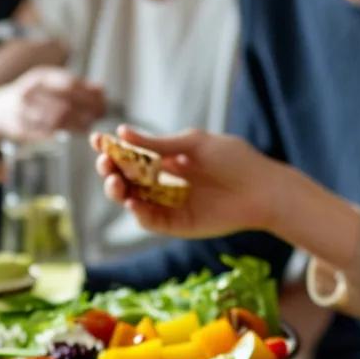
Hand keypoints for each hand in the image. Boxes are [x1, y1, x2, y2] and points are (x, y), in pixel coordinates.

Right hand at [0, 66, 105, 139]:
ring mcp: (23, 113)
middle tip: (100, 114)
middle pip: (65, 104)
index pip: (68, 84)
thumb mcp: (49, 84)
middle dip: (86, 110)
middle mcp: (29, 93)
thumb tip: (101, 89)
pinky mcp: (22, 130)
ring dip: (78, 124)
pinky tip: (78, 131)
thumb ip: (75, 86)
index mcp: (38, 78)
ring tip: (90, 124)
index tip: (103, 100)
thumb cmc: (31, 97)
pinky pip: (47, 133)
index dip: (89, 94)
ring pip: (57, 121)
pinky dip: (65, 133)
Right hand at [90, 126, 281, 237]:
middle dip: (111, 170)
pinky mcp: (177, 225)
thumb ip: (159, 144)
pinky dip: (138, 213)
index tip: (97, 141)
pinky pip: (151, 220)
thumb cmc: (234, 160)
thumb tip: (122, 133)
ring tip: (114, 182)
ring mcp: (169, 204)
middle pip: (127, 179)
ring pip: (134, 199)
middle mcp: (165, 182)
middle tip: (104, 164)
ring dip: (119, 191)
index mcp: (167, 159)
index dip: (112, 148)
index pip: (132, 155)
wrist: (262, 190)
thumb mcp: (193, 144)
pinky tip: (132, 202)